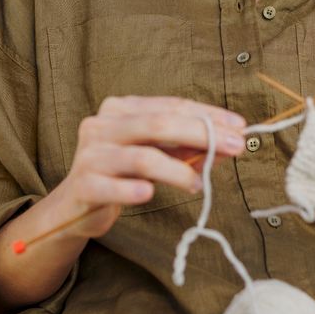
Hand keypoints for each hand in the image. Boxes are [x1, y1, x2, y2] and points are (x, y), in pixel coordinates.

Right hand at [57, 96, 246, 237]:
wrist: (74, 207)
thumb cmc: (121, 175)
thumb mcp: (157, 155)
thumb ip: (188, 148)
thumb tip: (231, 143)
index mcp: (120, 109)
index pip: (171, 106)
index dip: (208, 115)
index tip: (240, 127)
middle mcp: (102, 125)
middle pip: (159, 124)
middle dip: (202, 134)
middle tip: (235, 147)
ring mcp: (90, 154)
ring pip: (142, 157)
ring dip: (178, 171)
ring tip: (199, 184)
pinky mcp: (82, 185)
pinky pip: (113, 186)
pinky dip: (134, 189)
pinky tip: (149, 194)